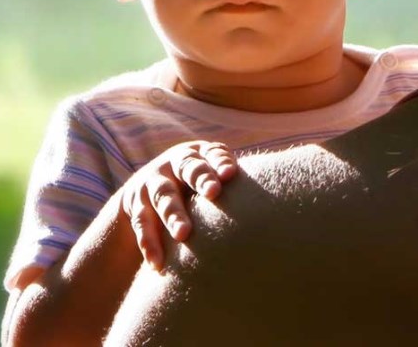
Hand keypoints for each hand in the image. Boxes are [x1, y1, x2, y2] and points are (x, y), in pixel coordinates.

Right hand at [119, 141, 237, 269]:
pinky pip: (141, 224)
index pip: (213, 154)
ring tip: (183, 235)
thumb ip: (232, 185)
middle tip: (214, 193)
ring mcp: (152, 183)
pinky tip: (158, 263)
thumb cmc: (196, 189)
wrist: (145, 193)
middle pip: (189, 168)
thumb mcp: (211, 179)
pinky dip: (148, 243)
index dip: (221, 163)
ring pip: (163, 196)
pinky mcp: (135, 205)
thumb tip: (283, 203)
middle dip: (202, 179)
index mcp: (200, 154)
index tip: (232, 175)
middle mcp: (174, 163)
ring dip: (173, 214)